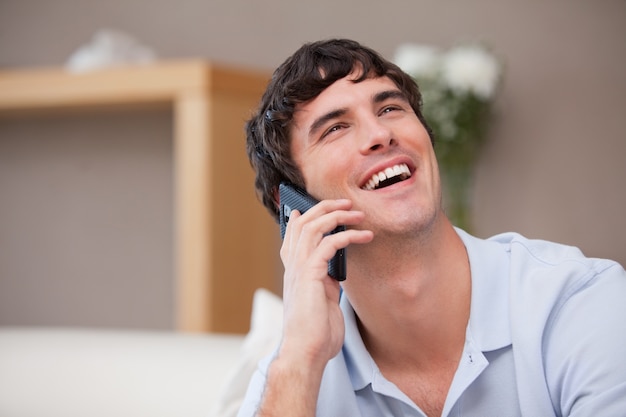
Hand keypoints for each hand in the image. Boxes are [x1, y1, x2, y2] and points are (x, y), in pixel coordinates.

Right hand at [279, 198, 372, 367]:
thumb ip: (325, 284)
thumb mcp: (322, 301)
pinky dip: (348, 236)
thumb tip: (335, 275)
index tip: (310, 206)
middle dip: (324, 208)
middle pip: (302, 223)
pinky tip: (364, 236)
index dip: (300, 218)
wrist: (307, 352)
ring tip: (358, 213)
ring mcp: (299, 269)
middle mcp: (293, 266)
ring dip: (337, 215)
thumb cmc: (316, 333)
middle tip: (346, 202)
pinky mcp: (310, 275)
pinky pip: (328, 244)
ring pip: (313, 227)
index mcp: (294, 273)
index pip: (291, 236)